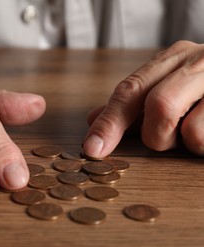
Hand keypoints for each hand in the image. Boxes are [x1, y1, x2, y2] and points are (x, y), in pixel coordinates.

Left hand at [83, 41, 203, 156]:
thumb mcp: (168, 88)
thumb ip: (132, 105)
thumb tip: (92, 120)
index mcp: (174, 57)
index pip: (131, 90)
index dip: (110, 122)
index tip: (92, 149)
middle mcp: (201, 61)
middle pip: (159, 105)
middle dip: (156, 136)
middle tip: (164, 141)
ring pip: (192, 131)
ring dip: (187, 144)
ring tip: (197, 134)